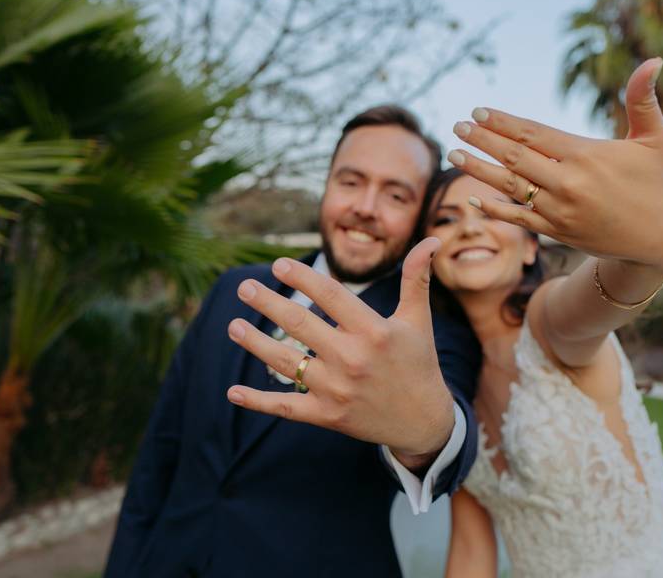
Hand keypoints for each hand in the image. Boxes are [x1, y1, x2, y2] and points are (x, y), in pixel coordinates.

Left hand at [225, 237, 454, 467]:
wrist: (423, 421)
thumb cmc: (418, 362)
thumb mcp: (418, 320)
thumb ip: (417, 279)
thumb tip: (430, 241)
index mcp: (374, 331)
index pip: (330, 295)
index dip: (301, 277)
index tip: (278, 265)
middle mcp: (353, 359)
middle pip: (300, 325)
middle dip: (268, 303)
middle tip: (244, 288)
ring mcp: (337, 389)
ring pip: (286, 363)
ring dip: (255, 343)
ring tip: (233, 327)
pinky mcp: (327, 416)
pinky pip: (286, 407)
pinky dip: (258, 402)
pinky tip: (233, 391)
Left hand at [450, 58, 662, 271]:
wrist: (662, 239)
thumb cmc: (660, 181)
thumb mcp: (657, 138)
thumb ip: (643, 98)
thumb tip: (654, 58)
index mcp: (586, 155)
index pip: (533, 134)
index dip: (503, 122)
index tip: (478, 111)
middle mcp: (568, 183)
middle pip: (514, 158)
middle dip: (482, 141)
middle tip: (457, 126)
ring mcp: (561, 211)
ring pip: (511, 188)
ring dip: (479, 170)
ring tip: (453, 154)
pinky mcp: (559, 233)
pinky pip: (520, 219)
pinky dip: (495, 209)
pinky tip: (474, 199)